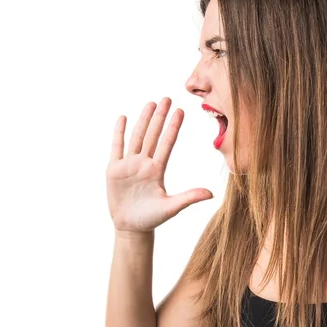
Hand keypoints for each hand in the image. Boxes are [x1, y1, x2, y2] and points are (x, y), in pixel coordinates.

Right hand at [106, 97, 212, 232]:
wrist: (131, 227)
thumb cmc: (152, 218)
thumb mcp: (172, 207)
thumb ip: (190, 198)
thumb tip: (212, 194)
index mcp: (158, 169)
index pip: (167, 143)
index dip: (173, 127)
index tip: (181, 111)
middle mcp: (144, 163)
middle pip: (153, 135)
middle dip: (160, 117)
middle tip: (167, 98)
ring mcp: (129, 165)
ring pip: (137, 137)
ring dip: (143, 120)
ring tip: (151, 103)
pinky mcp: (114, 170)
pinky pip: (117, 148)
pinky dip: (119, 133)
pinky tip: (123, 117)